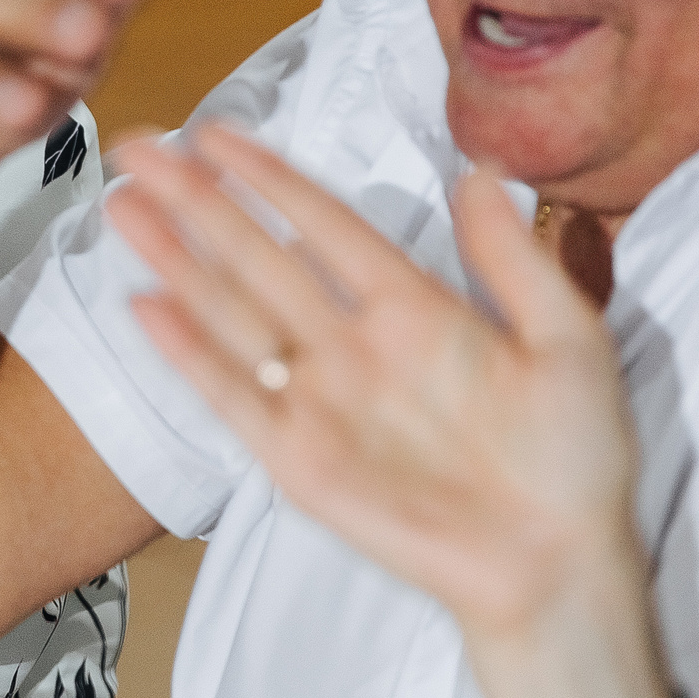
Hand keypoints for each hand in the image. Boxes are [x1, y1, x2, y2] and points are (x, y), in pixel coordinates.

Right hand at [108, 130, 639, 633]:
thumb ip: (513, 259)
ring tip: (123, 205)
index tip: (216, 132)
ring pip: (231, 313)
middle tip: (139, 146)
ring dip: (175, 259)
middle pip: (256, 254)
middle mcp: (352, 345)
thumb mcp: (566, 338)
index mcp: (413, 308)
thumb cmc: (575, 457)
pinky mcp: (299, 460)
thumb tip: (479, 173)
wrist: (560, 566)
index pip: (324, 223)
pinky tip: (147, 305)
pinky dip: (189, 352)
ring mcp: (319, 401)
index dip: (269, 177)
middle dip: (195, 200)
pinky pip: (233, 397)